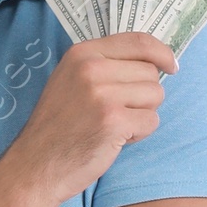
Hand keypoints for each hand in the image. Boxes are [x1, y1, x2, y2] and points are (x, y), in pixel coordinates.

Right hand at [13, 32, 175, 201]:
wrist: (36, 165)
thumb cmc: (57, 128)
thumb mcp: (71, 81)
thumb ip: (104, 66)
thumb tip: (153, 61)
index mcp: (82, 54)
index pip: (138, 41)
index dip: (161, 52)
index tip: (171, 65)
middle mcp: (91, 68)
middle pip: (150, 72)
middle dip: (144, 95)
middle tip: (119, 113)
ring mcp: (102, 94)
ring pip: (155, 96)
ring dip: (142, 115)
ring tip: (115, 126)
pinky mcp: (114, 121)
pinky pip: (151, 121)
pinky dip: (139, 134)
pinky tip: (115, 139)